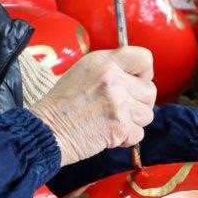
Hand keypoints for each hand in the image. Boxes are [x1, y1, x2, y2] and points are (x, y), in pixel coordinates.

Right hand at [28, 46, 156, 165]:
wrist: (47, 130)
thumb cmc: (61, 104)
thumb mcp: (83, 72)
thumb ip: (111, 70)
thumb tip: (136, 77)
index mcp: (104, 62)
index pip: (145, 58)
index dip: (144, 73)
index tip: (136, 82)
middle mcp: (114, 79)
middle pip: (150, 91)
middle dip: (139, 103)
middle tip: (120, 108)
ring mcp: (118, 103)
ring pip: (147, 114)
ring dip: (133, 122)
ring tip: (111, 121)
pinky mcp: (120, 126)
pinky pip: (139, 134)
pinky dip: (126, 138)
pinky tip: (108, 134)